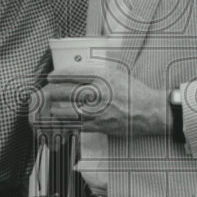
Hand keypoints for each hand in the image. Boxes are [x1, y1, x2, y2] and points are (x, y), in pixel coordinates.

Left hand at [36, 61, 167, 137]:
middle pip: (67, 91)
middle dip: (53, 92)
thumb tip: (78, 72)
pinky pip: (78, 125)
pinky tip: (64, 121)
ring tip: (52, 107)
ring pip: (68, 110)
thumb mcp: (117, 73)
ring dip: (57, 109)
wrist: (150, 111)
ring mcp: (98, 111)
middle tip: (47, 92)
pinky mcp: (100, 125)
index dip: (59, 75)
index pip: (73, 74)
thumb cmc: (135, 92)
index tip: (51, 77)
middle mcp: (99, 93)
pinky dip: (68, 123)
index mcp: (103, 77)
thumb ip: (98, 72)